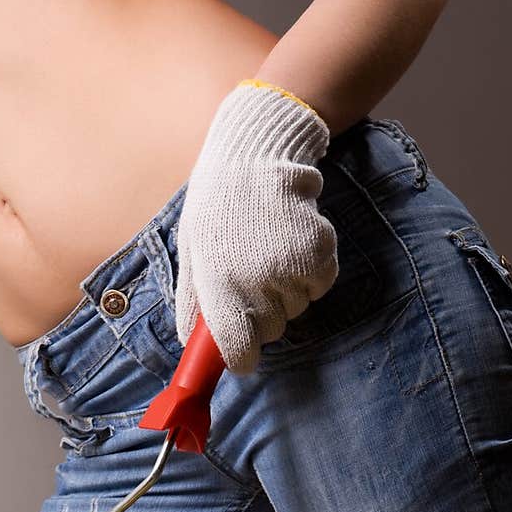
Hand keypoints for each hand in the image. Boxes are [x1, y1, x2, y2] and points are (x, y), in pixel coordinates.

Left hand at [174, 79, 339, 373]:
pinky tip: (294, 241)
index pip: (238, 348)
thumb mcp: (193, 250)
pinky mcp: (318, 252)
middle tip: (254, 275)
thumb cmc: (217, 204)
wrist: (254, 154)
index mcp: (217, 283)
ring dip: (289, 289)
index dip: (243, 357)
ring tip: (271, 249)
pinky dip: (312, 271)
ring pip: (298, 307)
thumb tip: (191, 343)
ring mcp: (289, 267)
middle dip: (265, 314)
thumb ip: (193, 301)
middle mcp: (254, 281)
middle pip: (272, 331)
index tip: (245, 355)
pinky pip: (320, 285)